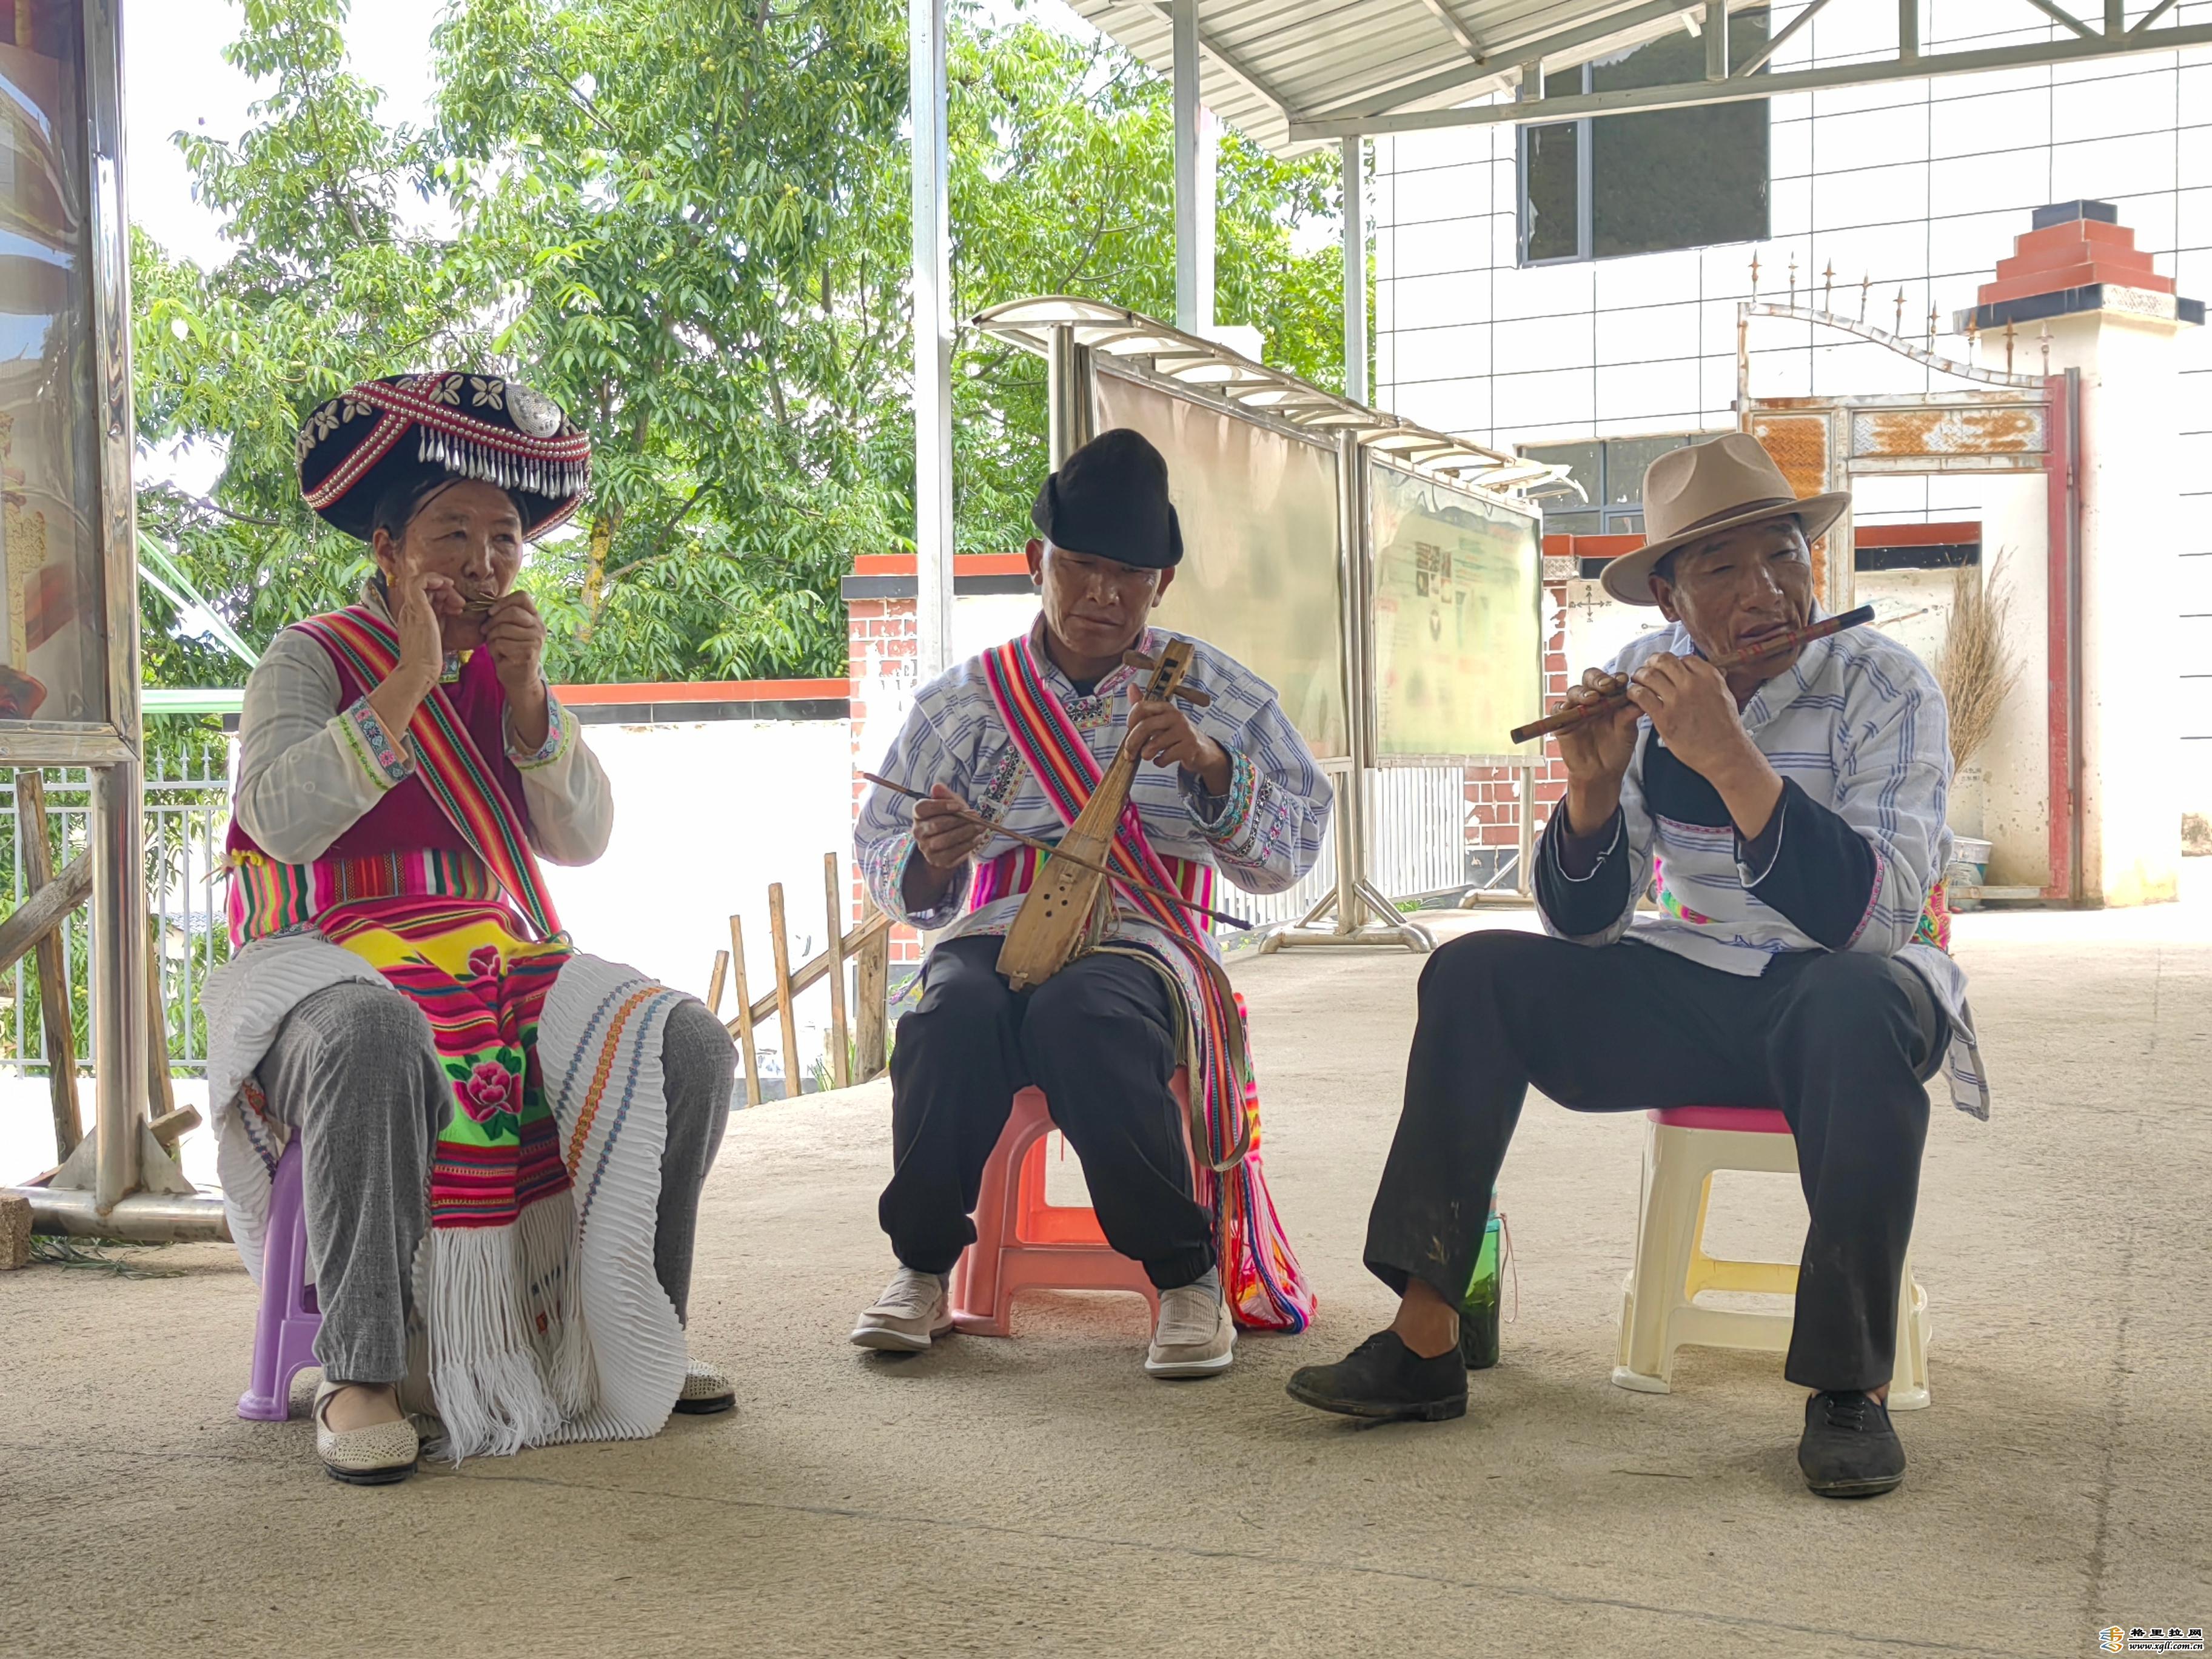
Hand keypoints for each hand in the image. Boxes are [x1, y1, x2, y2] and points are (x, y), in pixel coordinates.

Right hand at [367, 550, 444, 733]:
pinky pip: (418, 582)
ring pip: (422, 582)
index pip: (426, 596)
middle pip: (426, 588)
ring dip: (444, 587)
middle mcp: (409, 610)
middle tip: (460, 604)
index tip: (457, 607)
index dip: (443, 596)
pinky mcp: (417, 609)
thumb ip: (440, 620)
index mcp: (413, 616)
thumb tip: (452, 609)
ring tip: (458, 602)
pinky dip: (433, 578)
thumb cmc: (429, 659)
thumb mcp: (437, 634)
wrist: (419, 670)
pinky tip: (447, 585)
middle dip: (447, 591)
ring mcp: (411, 608)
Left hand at [484, 589, 549, 749]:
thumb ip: (505, 616)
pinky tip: (500, 655)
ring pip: (503, 628)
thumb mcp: (510, 630)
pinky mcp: (527, 653)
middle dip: (493, 621)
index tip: (492, 612)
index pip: (522, 597)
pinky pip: (500, 643)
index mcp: (535, 618)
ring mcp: (535, 640)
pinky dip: (494, 649)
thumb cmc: (510, 651)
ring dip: (492, 637)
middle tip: (486, 631)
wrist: (519, 678)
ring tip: (495, 645)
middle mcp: (539, 627)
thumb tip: (489, 606)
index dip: (504, 601)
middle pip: (511, 611)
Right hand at [911, 784, 990, 870]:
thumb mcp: (950, 804)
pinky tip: (977, 838)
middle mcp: (918, 832)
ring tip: (980, 827)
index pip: (922, 808)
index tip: (958, 806)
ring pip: (945, 840)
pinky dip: (967, 845)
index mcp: (918, 814)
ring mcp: (926, 848)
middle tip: (976, 817)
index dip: (940, 806)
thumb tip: (937, 786)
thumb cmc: (951, 818)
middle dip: (959, 820)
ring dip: (965, 833)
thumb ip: (945, 795)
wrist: (951, 843)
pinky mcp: (937, 860)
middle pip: (936, 825)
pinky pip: (952, 853)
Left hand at [1127, 691, 1230, 794]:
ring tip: (1146, 756)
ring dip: (1146, 754)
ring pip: (1154, 743)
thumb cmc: (1177, 735)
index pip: (1141, 707)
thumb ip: (1144, 707)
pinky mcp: (1189, 747)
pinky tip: (1161, 760)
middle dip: (1132, 742)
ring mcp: (1184, 731)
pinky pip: (1166, 756)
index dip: (1130, 721)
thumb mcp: (1160, 720)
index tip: (1129, 731)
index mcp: (1166, 708)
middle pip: (1145, 726)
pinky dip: (1159, 762)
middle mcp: (1176, 716)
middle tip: (1129, 753)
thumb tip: (1131, 687)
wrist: (1203, 750)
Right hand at [1553, 666, 1641, 834]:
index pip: (1610, 680)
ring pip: (1574, 692)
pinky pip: (1557, 710)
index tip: (1623, 681)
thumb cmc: (1617, 750)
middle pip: (1590, 679)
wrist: (1601, 773)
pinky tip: (1567, 709)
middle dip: (1598, 679)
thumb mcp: (1628, 732)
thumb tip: (1640, 700)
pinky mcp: (1562, 722)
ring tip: (1591, 699)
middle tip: (1606, 686)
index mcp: (1610, 698)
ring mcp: (1576, 710)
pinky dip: (1561, 707)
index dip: (1615, 678)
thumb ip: (1630, 715)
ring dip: (1582, 693)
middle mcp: (1593, 700)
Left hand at [1623, 653, 1753, 777]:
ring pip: (1649, 675)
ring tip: (1637, 681)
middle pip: (1663, 660)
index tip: (1664, 668)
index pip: (1683, 658)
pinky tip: (1633, 696)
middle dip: (1651, 663)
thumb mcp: (1725, 696)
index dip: (1671, 662)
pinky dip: (1634, 692)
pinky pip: (1641, 695)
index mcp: (1709, 676)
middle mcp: (1692, 684)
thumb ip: (1711, 682)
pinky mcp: (1664, 717)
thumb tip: (1700, 674)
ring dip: (1639, 676)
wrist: (1725, 753)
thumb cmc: (1726, 729)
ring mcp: (1677, 699)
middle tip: (1646, 670)